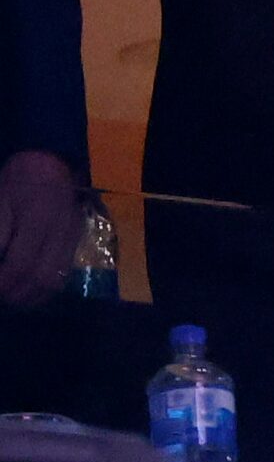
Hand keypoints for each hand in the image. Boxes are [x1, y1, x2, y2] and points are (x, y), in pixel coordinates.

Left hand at [0, 150, 81, 310]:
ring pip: (56, 279)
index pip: (21, 263)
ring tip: (14, 298)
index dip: (4, 281)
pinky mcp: (77, 241)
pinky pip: (63, 273)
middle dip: (17, 294)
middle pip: (42, 277)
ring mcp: (72, 238)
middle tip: (2, 296)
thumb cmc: (19, 181)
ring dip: (33, 296)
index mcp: (39, 220)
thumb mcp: (0, 202)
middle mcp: (60, 233)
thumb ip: (0, 234)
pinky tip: (32, 290)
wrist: (52, 163)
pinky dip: (47, 288)